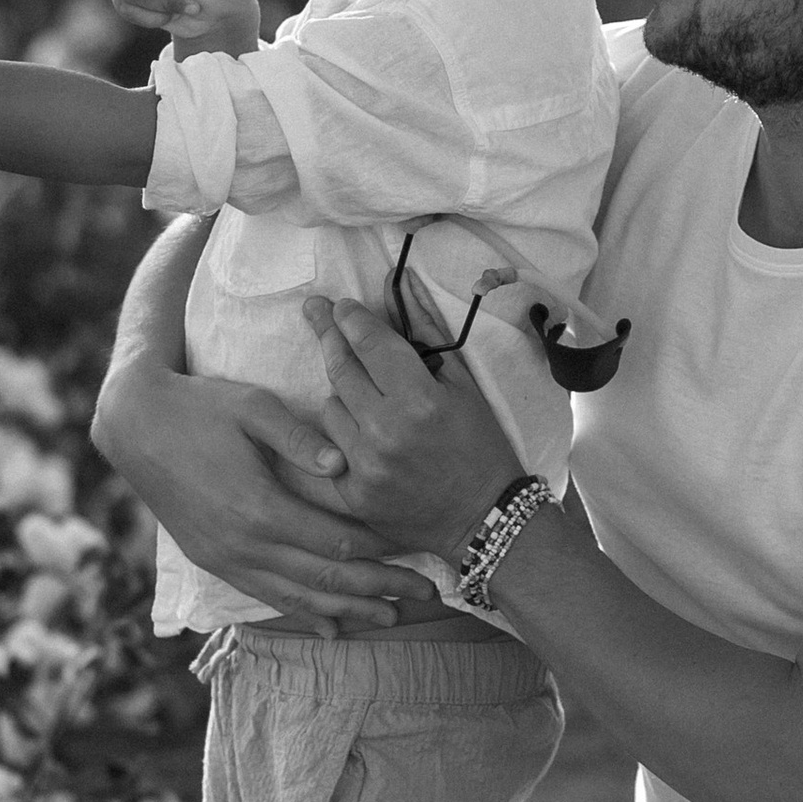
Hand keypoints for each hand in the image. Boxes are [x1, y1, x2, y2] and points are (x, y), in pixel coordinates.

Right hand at [92, 358, 433, 629]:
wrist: (134, 426)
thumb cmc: (199, 407)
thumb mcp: (252, 406)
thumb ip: (299, 437)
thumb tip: (343, 465)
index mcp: (261, 508)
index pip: (338, 542)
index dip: (382, 552)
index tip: (419, 554)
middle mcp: (244, 544)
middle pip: (326, 579)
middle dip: (379, 589)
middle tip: (425, 594)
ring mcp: (226, 558)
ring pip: (298, 598)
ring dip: (347, 610)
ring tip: (390, 617)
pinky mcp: (213, 561)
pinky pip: (266, 597)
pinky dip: (303, 613)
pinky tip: (331, 628)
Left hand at [301, 296, 522, 556]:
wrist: (484, 519)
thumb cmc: (481, 447)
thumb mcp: (464, 385)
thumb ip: (428, 331)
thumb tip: (401, 282)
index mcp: (420, 399)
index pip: (370, 344)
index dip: (352, 318)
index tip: (343, 305)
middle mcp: (386, 430)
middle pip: (340, 368)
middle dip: (329, 334)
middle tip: (318, 312)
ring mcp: (365, 465)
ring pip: (331, 407)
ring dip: (343, 393)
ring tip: (367, 397)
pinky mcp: (352, 492)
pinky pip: (331, 447)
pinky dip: (345, 435)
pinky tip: (366, 434)